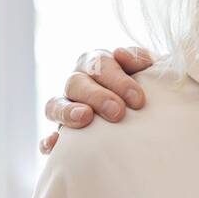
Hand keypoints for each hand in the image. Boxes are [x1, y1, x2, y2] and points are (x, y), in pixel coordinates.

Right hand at [40, 47, 154, 153]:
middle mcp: (78, 82)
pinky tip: (55, 143)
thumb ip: (141, 59)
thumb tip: (121, 54)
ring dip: (68, 112)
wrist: (146, 115)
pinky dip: (50, 140)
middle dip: (97, 96)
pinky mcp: (62, 135)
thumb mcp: (150, 71)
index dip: (117, 79)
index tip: (137, 99)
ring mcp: (66, 108)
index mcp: (98, 63)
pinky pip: (49, 137)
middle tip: (118, 112)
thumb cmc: (149, 89)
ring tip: (85, 118)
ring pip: (54, 105)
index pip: (99, 63)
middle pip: (76, 83)